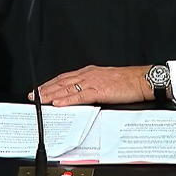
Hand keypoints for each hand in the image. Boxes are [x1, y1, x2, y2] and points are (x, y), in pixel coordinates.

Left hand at [29, 65, 152, 106]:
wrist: (141, 80)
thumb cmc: (128, 81)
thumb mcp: (107, 81)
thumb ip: (93, 86)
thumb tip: (83, 95)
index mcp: (90, 72)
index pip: (65, 77)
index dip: (51, 84)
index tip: (41, 89)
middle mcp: (88, 75)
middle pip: (62, 82)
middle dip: (46, 89)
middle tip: (33, 95)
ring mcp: (92, 82)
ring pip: (67, 88)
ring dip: (51, 95)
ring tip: (40, 100)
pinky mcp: (98, 91)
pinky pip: (79, 96)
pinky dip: (67, 100)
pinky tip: (58, 103)